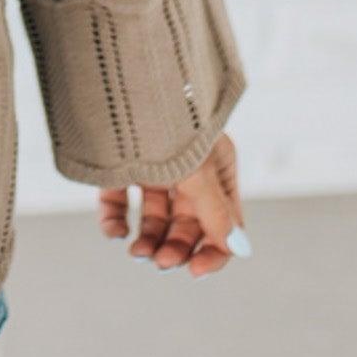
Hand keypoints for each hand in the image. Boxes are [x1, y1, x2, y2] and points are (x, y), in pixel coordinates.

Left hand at [98, 131, 251, 276]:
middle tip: (159, 262)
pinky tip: (115, 232)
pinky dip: (116, 221)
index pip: (223, 222)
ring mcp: (152, 167)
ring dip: (148, 240)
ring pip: (154, 218)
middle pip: (187, 224)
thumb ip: (217, 213)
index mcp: (215, 167)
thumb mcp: (197, 170)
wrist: (118, 85)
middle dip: (175, 247)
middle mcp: (186, 169)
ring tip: (136, 253)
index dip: (212, 250)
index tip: (194, 271)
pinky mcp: (119, 166)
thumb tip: (240, 249)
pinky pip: (119, 203)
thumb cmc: (167, 123)